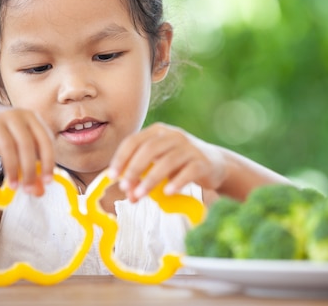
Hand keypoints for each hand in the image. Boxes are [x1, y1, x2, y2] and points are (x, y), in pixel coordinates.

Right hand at [0, 102, 54, 194]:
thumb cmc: (5, 133)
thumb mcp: (20, 145)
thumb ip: (32, 165)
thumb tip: (40, 192)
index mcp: (31, 117)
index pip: (45, 140)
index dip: (48, 162)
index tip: (48, 182)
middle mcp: (14, 115)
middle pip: (26, 144)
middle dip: (29, 170)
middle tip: (29, 189)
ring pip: (6, 145)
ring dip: (12, 169)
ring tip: (14, 187)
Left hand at [108, 123, 227, 201]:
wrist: (215, 164)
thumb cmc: (181, 164)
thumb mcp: (159, 163)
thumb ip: (143, 173)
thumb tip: (127, 192)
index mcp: (158, 131)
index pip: (134, 141)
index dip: (121, 158)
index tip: (111, 176)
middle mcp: (173, 135)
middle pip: (149, 149)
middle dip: (133, 169)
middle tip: (125, 188)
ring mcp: (189, 147)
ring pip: (167, 161)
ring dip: (150, 180)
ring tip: (140, 195)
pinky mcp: (202, 161)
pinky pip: (188, 172)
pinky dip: (176, 182)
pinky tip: (166, 193)